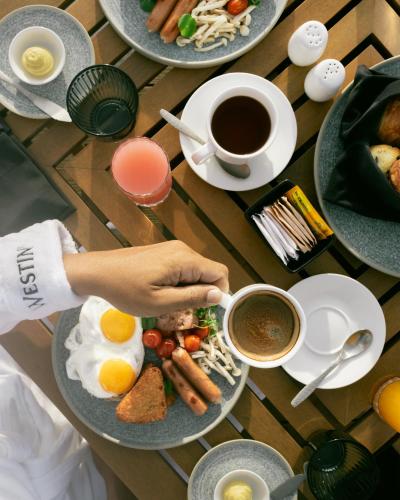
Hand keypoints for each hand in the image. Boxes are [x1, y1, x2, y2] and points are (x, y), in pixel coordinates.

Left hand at [63, 241, 228, 315]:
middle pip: (208, 272)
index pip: (220, 273)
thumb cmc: (126, 290)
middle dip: (202, 293)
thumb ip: (192, 298)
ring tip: (168, 302)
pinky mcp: (164, 252)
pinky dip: (180, 283)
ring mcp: (173, 249)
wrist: (98, 272)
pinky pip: (183, 268)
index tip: (205, 312)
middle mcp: (183, 250)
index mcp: (185, 260)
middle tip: (182, 310)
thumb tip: (219, 295)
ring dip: (189, 289)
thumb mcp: (160, 303)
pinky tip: (161, 291)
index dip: (219, 294)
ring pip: (196, 271)